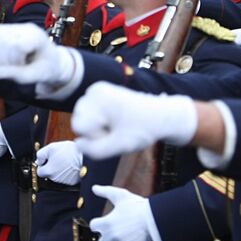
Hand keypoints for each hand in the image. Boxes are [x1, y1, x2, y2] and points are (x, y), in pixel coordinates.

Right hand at [0, 23, 74, 87]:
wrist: (50, 60)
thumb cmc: (45, 67)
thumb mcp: (36, 76)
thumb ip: (17, 74)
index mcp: (38, 38)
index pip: (17, 45)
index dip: (14, 60)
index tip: (21, 67)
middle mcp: (27, 28)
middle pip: (4, 40)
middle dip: (4, 58)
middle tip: (14, 68)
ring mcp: (18, 27)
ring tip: (7, 63)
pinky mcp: (9, 29)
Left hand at [35, 140, 80, 185]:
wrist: (85, 156)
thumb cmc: (68, 151)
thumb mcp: (51, 147)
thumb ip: (41, 154)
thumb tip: (38, 161)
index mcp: (48, 172)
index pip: (39, 172)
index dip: (43, 165)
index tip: (47, 160)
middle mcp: (55, 179)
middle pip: (49, 174)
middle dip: (51, 167)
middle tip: (58, 158)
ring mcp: (64, 181)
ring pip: (57, 176)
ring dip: (59, 170)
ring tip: (66, 161)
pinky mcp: (73, 182)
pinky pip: (66, 178)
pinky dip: (67, 173)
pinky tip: (71, 165)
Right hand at [72, 83, 196, 160]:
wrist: (162, 117)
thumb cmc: (144, 129)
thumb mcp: (120, 145)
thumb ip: (95, 150)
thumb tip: (78, 144)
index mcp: (99, 97)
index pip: (79, 126)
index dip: (96, 136)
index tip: (116, 133)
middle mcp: (94, 90)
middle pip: (79, 121)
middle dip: (96, 131)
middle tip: (118, 131)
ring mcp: (96, 91)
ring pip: (83, 119)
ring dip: (98, 128)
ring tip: (118, 127)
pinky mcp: (100, 95)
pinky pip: (89, 115)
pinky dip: (100, 122)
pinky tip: (116, 122)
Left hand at [88, 185, 158, 240]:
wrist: (155, 218)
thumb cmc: (137, 206)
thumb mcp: (120, 195)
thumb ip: (104, 191)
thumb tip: (94, 188)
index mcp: (106, 223)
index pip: (93, 226)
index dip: (98, 222)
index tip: (105, 220)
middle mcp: (111, 236)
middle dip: (105, 237)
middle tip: (113, 230)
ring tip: (123, 234)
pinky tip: (130, 238)